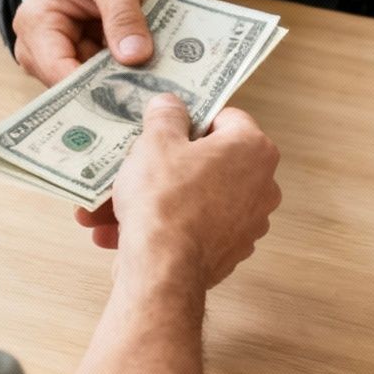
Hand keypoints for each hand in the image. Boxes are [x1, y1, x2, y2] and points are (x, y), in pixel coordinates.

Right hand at [12, 0, 152, 85]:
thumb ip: (124, 15)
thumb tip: (134, 57)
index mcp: (37, 25)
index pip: (59, 73)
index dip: (94, 88)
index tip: (133, 95)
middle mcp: (36, 47)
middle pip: (71, 87)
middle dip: (108, 89)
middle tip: (150, 95)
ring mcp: (54, 56)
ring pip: (86, 87)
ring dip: (117, 83)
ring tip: (152, 83)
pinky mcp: (75, 60)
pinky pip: (96, 78)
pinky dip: (119, 75)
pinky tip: (145, 75)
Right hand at [76, 96, 281, 290]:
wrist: (163, 268)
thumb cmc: (165, 199)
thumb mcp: (156, 142)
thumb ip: (166, 115)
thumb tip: (170, 104)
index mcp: (253, 148)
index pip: (225, 119)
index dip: (191, 122)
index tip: (166, 131)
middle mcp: (262, 184)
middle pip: (209, 162)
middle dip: (168, 167)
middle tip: (135, 168)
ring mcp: (250, 221)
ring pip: (196, 199)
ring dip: (156, 201)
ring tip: (111, 208)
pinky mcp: (232, 251)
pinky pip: (194, 229)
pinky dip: (164, 228)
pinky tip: (122, 233)